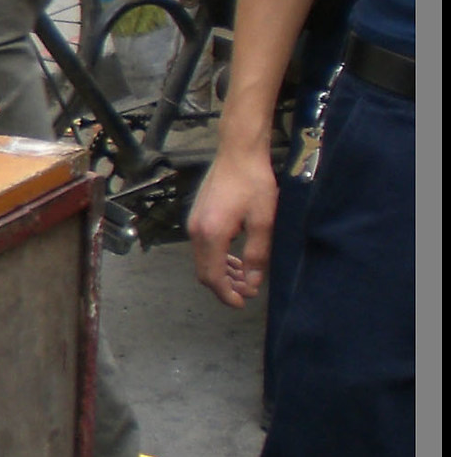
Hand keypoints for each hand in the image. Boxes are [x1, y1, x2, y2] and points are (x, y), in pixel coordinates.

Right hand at [187, 145, 276, 307]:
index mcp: (211, 235)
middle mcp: (196, 231)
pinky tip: (235, 258)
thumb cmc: (254, 183)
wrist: (237, 152)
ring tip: (245, 277)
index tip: (241, 303)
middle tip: (248, 292)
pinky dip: (218, 258)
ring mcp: (194, 223)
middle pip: (204, 271)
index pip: (212, 276)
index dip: (226, 294)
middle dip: (224, 286)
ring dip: (222, 272)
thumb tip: (252, 283)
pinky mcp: (197, 216)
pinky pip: (204, 246)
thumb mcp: (263, 221)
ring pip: (204, 259)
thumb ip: (257, 255)